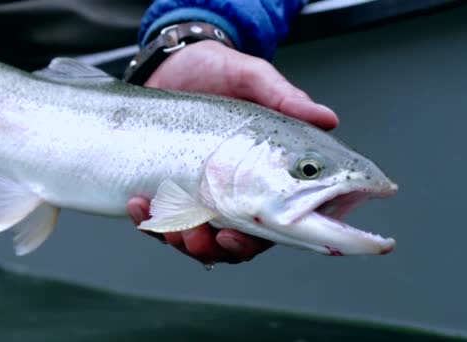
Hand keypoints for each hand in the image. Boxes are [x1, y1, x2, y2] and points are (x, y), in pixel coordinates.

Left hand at [127, 40, 338, 264]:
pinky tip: (138, 202)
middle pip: (228, 243)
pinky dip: (147, 219)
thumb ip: (285, 99)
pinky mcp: (166, 186)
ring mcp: (197, 191)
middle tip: (194, 236)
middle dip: (209, 249)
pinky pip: (157, 218)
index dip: (251, 243)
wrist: (174, 61)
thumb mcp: (252, 78)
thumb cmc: (220, 69)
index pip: (267, 226)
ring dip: (178, 240)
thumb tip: (328, 119)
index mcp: (263, 176)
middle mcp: (232, 191)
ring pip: (192, 239)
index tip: (231, 237)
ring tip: (165, 221)